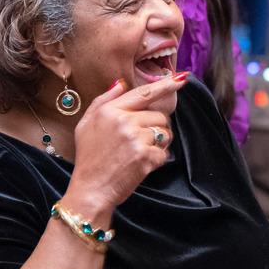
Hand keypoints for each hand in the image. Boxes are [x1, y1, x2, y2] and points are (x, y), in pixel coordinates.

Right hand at [64, 75, 186, 214]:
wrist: (91, 188)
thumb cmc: (88, 157)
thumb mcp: (86, 124)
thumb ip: (103, 100)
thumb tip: (120, 84)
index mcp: (110, 110)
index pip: (144, 93)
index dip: (165, 85)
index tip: (182, 79)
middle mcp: (124, 121)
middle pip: (159, 116)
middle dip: (155, 127)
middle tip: (140, 141)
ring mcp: (136, 139)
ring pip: (164, 134)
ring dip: (158, 143)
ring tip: (140, 153)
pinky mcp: (145, 157)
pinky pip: (163, 153)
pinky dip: (156, 160)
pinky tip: (141, 165)